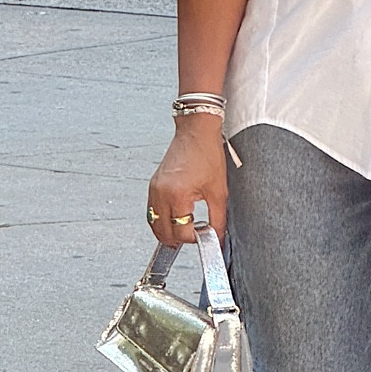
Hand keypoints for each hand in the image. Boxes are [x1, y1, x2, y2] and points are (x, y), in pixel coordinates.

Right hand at [147, 114, 226, 246]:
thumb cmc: (206, 154)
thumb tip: (218, 237)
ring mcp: (154, 189)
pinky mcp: (153, 185)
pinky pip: (151, 211)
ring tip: (185, 231)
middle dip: (179, 239)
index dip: (194, 238)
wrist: (196, 131)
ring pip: (153, 223)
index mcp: (177, 195)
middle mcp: (161, 193)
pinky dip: (161, 220)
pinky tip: (175, 219)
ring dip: (167, 232)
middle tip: (195, 237)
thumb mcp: (218, 191)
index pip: (180, 232)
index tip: (205, 235)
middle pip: (162, 232)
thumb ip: (218, 219)